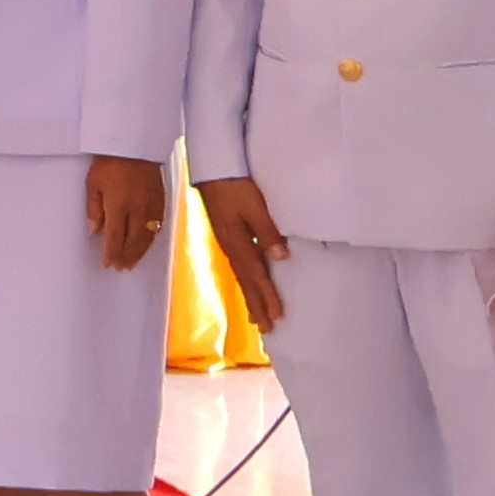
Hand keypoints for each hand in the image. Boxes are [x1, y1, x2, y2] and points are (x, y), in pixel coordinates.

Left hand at [82, 152, 169, 273]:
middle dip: (126, 256)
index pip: (115, 236)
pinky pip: (158, 226)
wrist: (135, 146)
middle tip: (121, 267)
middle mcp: (137, 208)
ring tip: (132, 262)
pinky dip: (152, 239)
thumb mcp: (93, 184)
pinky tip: (147, 244)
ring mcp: (152, 205)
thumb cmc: (111, 162)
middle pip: (133, 240)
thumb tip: (95, 230)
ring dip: (140, 252)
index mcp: (118, 205)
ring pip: (148, 236)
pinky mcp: (161, 200)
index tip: (108, 263)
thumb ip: (94, 209)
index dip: (111, 252)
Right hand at [194, 174, 289, 328]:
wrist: (212, 167)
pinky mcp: (228, 235)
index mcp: (237, 242)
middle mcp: (231, 246)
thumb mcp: (254, 206)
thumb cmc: (234, 185)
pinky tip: (250, 284)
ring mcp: (227, 241)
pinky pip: (239, 265)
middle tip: (267, 328)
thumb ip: (268, 231)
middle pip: (247, 281)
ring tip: (257, 317)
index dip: (267, 296)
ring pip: (242, 276)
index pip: (255, 276)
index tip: (277, 316)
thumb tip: (281, 257)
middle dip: (257, 305)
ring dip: (251, 297)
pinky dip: (246, 280)